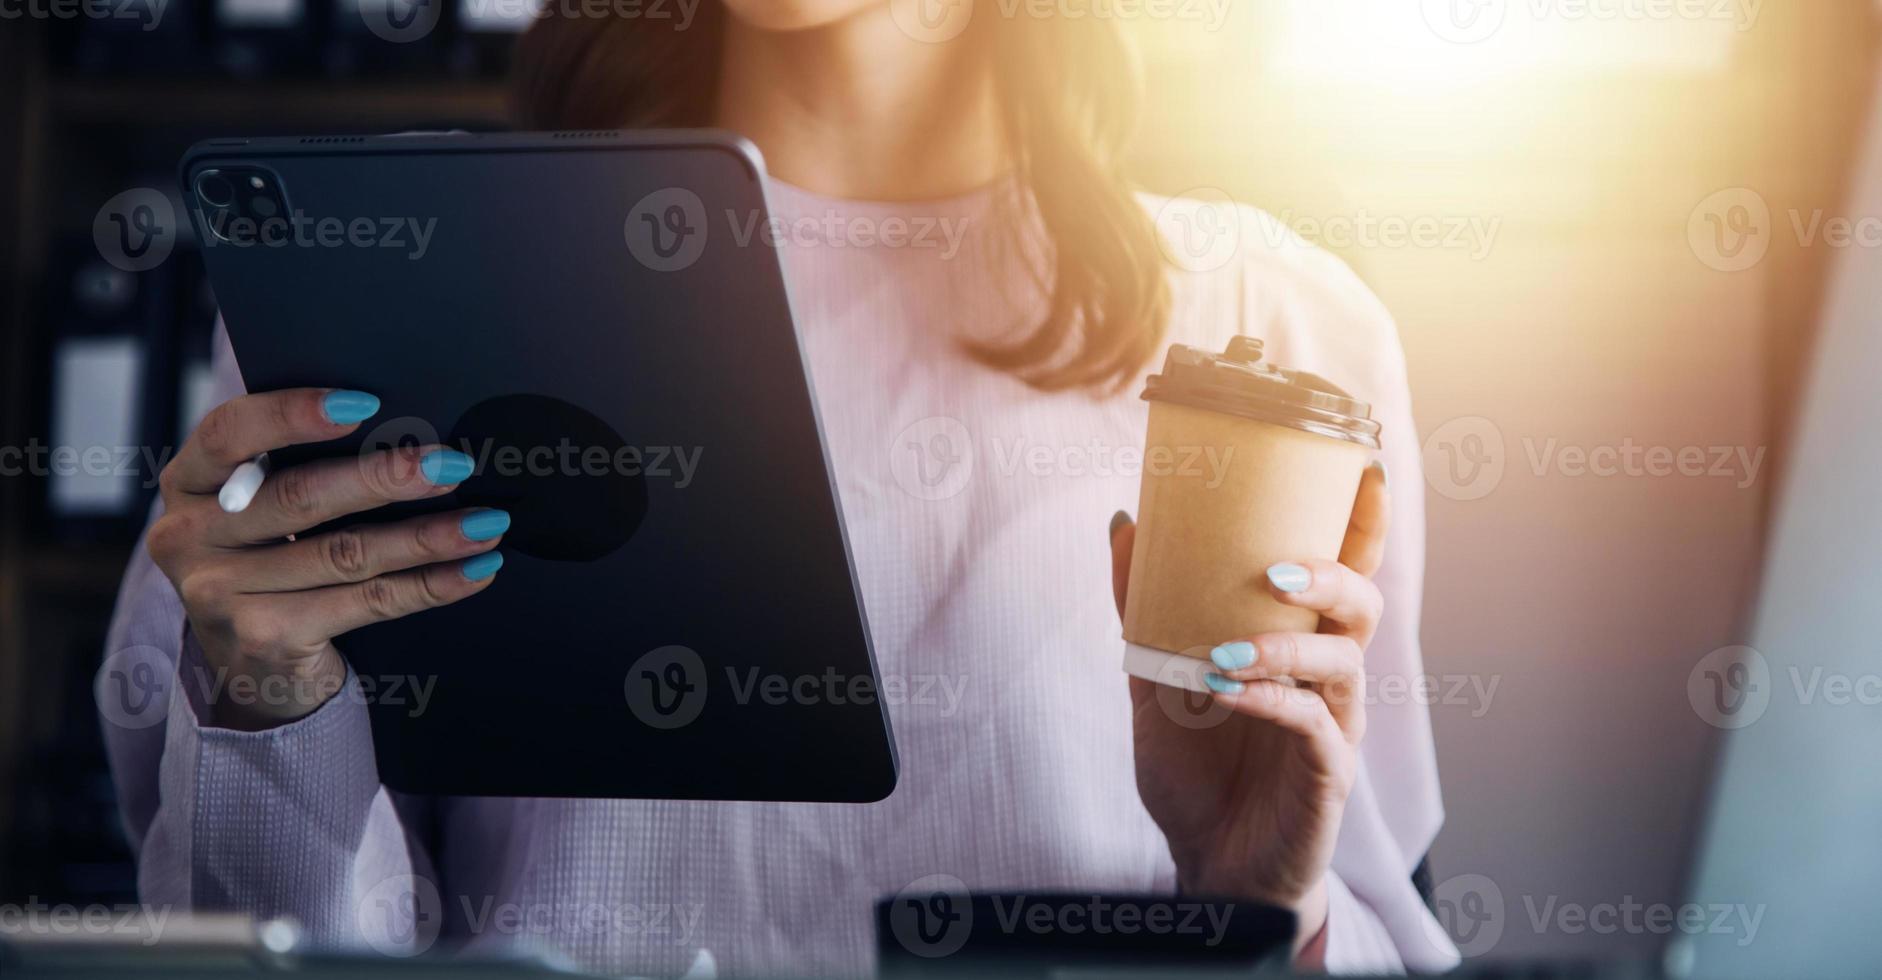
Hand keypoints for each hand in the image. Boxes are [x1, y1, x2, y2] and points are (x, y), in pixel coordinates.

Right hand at [147, 388, 507, 729]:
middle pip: (300, 496)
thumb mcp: (261, 512)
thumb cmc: (272, 563)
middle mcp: (189, 537)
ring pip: (346, 554)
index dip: (293, 414)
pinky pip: (368, 602)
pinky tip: (475, 569)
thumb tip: (407, 433)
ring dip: (428, 536)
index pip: (229, 434)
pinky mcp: (266, 638)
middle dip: (386, 477)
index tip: (364, 403)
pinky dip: (432, 585)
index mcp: (188, 484)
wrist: (254, 668)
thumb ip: (298, 468)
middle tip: (452, 464)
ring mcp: (221, 594)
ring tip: (486, 522)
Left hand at [1111, 461, 1389, 953]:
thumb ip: (1142, 607)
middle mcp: (1330, 676)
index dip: (1362, 520)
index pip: (1346, 569)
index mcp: (1300, 643)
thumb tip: (1123, 521)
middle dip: (1334, 573)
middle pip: (1364, 605)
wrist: (1207, 865)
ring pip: (1344, 662)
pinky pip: (1312, 726)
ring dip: (1287, 646)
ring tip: (1227, 649)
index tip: (1360, 466)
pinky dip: (1268, 702)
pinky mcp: (1327, 774)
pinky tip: (1223, 690)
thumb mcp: (1155, 679)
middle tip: (1278, 568)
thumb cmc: (1198, 769)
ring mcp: (1335, 725)